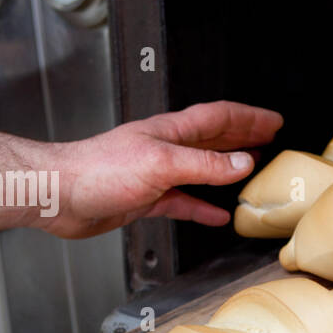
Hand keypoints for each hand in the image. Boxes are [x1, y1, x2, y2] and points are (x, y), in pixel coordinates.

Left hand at [39, 100, 283, 238]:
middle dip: (243, 136)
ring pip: (202, 169)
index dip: (248, 118)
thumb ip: (205, 165)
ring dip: (228, 168)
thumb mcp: (161, 164)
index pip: (219, 117)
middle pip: (214, 138)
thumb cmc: (97, 171)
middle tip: (270, 137)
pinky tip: (216, 215)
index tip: (273, 121)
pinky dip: (202, 207)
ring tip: (252, 169)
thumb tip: (243, 162)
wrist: (59, 194)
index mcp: (170, 132)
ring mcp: (156, 173)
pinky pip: (183, 201)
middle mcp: (165, 148)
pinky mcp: (146, 198)